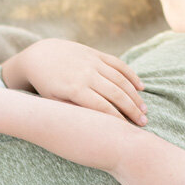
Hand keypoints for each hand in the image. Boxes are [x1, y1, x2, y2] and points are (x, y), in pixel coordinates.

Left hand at [4, 39, 145, 123]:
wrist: (40, 57)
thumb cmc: (46, 87)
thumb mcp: (53, 103)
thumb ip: (72, 112)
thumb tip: (94, 126)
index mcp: (74, 89)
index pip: (102, 107)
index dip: (117, 120)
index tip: (128, 131)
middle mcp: (86, 74)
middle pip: (116, 94)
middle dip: (132, 109)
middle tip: (144, 122)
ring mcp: (92, 62)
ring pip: (120, 79)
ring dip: (134, 95)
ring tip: (144, 109)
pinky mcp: (96, 54)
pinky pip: (118, 64)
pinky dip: (131, 75)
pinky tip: (140, 87)